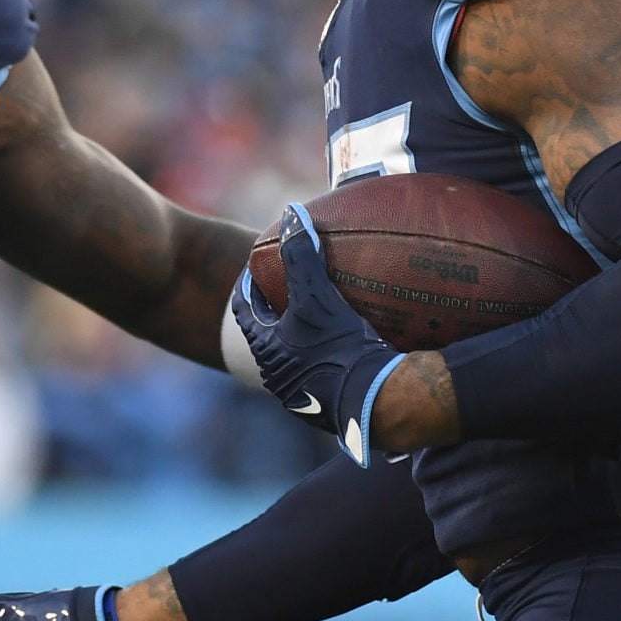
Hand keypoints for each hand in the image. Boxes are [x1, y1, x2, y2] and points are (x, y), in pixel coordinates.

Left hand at [231, 203, 404, 464]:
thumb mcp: (317, 296)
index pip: (244, 311)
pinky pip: (322, 373)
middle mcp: (278, 377)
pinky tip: (348, 343)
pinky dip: (327, 355)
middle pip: (268, 335)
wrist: (375, 401)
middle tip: (289, 287)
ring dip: (301, 335)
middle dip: (276, 311)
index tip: (257, 268)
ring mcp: (303, 395)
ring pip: (294, 357)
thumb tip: (291, 213)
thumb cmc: (338, 348)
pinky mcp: (329, 407)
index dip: (248, 286)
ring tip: (320, 313)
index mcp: (266, 351)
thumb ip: (301, 255)